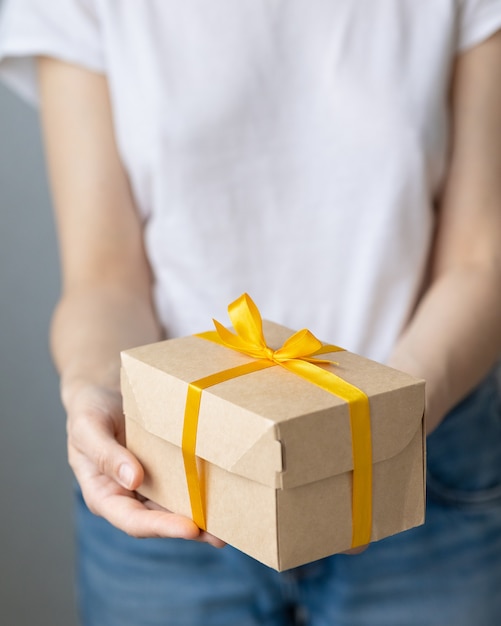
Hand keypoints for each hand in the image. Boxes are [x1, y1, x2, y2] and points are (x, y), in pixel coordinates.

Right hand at [64, 383, 224, 546]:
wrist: (102, 390)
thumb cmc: (88, 410)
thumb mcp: (88, 428)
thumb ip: (106, 455)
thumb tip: (134, 480)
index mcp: (104, 495)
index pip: (133, 520)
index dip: (161, 526)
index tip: (189, 527)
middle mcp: (128, 495)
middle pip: (160, 520)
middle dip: (190, 529)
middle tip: (220, 535)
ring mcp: (149, 483)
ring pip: (175, 505)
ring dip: (202, 516)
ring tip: (232, 523)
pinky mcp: (166, 467)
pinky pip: (184, 481)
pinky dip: (202, 489)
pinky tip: (225, 491)